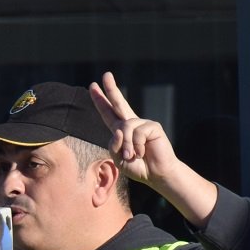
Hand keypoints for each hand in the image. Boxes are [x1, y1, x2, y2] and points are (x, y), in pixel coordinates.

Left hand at [89, 72, 176, 187]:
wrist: (156, 174)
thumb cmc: (137, 167)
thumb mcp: (118, 158)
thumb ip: (113, 144)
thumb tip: (119, 129)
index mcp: (120, 130)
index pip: (108, 112)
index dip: (100, 100)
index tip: (93, 86)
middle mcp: (131, 123)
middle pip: (119, 102)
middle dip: (111, 88)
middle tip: (106, 74)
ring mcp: (142, 123)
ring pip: (125, 127)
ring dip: (126, 145)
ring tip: (132, 156)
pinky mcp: (153, 126)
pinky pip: (138, 132)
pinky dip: (137, 146)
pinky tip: (143, 152)